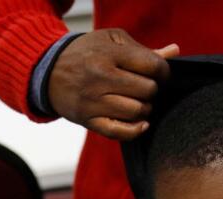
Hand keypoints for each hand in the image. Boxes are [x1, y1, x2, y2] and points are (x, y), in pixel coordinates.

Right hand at [47, 29, 178, 140]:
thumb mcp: (112, 41)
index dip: (164, 71)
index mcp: (109, 54)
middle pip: (148, 90)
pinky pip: (120, 132)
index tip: (159, 73)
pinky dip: (136, 129)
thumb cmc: (86, 53)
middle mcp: (100, 77)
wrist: (47, 72)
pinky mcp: (88, 120)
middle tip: (146, 87)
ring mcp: (93, 101)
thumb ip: (143, 49)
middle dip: (153, 89)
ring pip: (137, 111)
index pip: (153, 66)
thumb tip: (174, 52)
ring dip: (145, 108)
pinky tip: (141, 122)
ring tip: (139, 101)